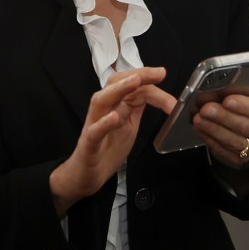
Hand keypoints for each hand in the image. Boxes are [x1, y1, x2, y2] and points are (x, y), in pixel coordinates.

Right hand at [49, 67, 175, 215]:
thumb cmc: (106, 149)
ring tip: (135, 82)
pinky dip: (104, 123)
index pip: (130, 86)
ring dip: (119, 89)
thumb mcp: (128, 125)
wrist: (86, 175)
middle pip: (114, 84)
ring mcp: (93, 126)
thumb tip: (153, 91)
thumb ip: (136, 108)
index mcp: (114, 105)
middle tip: (157, 73)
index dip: (147, 79)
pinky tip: (114, 117)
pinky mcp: (88, 145)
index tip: (162, 74)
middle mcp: (102, 110)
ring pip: (101, 100)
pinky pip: (94, 132)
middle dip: (137, 76)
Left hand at [192, 86, 248, 169]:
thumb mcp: (244, 92)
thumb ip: (239, 86)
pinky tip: (200, 130)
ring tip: (199, 119)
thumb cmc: (243, 106)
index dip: (243, 105)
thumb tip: (235, 81)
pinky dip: (210, 139)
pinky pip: (224, 151)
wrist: (244, 128)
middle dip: (223, 116)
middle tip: (206, 108)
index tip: (227, 100)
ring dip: (214, 129)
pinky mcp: (241, 158)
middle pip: (245, 126)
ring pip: (234, 140)